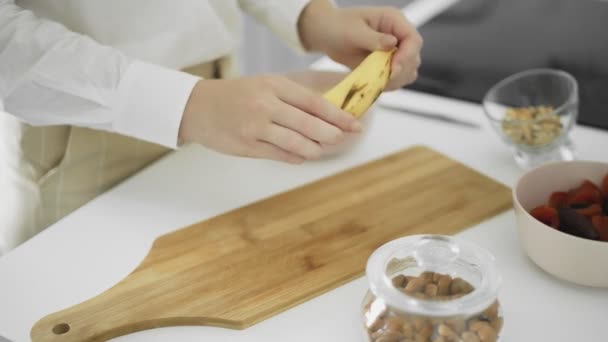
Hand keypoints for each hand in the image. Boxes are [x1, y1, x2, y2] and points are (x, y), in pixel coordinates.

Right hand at [178, 75, 360, 163]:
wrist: (197, 107)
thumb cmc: (237, 95)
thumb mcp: (265, 86)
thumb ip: (294, 99)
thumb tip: (328, 116)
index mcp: (274, 86)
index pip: (314, 103)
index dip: (338, 116)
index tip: (355, 124)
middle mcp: (266, 105)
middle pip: (310, 125)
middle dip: (331, 135)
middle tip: (341, 139)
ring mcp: (255, 128)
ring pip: (297, 144)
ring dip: (314, 150)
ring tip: (319, 149)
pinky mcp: (247, 146)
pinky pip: (280, 155)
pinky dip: (296, 157)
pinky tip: (301, 155)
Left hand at [298, 1, 422, 89]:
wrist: (327, 34)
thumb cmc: (337, 26)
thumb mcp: (352, 31)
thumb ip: (373, 38)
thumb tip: (392, 43)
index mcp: (393, 20)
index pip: (413, 40)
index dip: (407, 56)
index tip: (393, 69)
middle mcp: (398, 35)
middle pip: (414, 57)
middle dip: (401, 71)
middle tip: (382, 79)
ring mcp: (394, 50)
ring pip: (408, 70)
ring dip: (396, 80)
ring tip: (377, 82)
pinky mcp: (387, 63)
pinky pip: (397, 78)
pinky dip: (390, 84)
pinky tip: (376, 84)